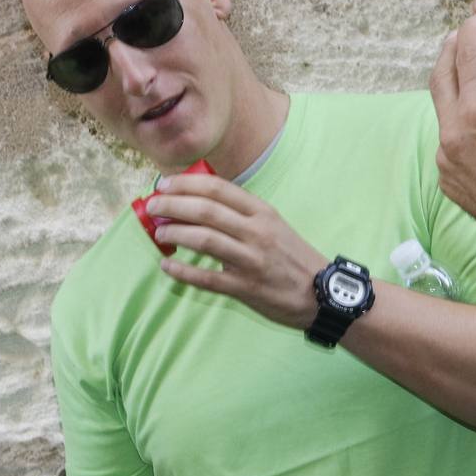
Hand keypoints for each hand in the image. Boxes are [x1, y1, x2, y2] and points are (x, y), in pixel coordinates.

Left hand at [146, 174, 327, 329]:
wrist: (322, 292)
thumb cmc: (292, 256)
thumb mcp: (273, 224)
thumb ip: (242, 213)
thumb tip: (199, 201)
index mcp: (262, 212)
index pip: (218, 189)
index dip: (186, 184)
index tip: (164, 184)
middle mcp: (256, 232)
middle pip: (206, 211)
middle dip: (172, 205)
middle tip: (153, 205)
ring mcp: (251, 260)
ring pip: (204, 240)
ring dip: (175, 233)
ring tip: (159, 231)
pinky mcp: (246, 287)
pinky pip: (207, 279)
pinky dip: (183, 271)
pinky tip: (167, 266)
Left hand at [430, 16, 475, 253]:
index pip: (467, 62)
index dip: (469, 37)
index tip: (472, 23)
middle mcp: (453, 136)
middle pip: (440, 82)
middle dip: (448, 55)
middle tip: (457, 39)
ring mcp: (446, 160)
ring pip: (444, 114)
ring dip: (454, 93)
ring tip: (471, 81)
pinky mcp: (447, 180)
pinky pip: (448, 143)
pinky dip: (460, 127)